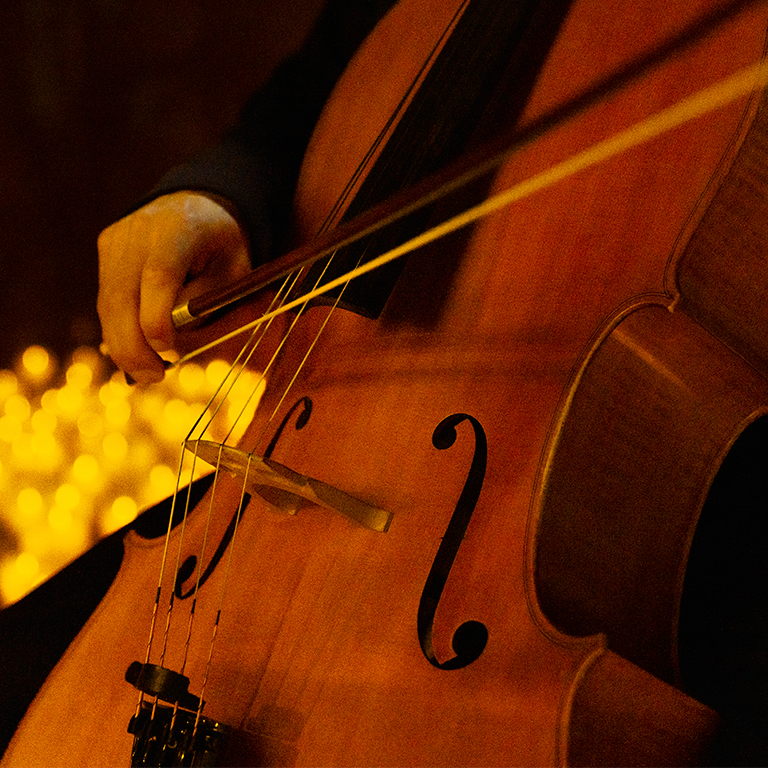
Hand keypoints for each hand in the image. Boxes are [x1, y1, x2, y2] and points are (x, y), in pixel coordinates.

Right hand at [97, 191, 250, 384]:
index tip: (167, 354)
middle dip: (134, 346)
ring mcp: (116, 240)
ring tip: (146, 374)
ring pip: (107, 303)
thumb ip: (206, 301)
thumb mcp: (234, 271)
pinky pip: (106, 299)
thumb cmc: (222, 246)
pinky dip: (118, 331)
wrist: (195, 206)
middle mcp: (138, 231)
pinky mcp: (105, 251)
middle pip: (122, 296)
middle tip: (153, 378)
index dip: (157, 321)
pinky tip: (134, 354)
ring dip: (122, 345)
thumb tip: (172, 339)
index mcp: (178, 228)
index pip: (158, 276)